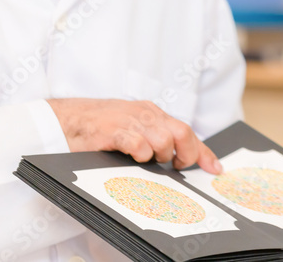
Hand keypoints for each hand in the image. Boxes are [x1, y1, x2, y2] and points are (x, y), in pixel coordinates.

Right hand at [47, 98, 222, 173]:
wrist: (67, 119)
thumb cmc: (100, 128)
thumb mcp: (133, 129)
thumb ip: (154, 139)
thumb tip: (175, 160)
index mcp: (152, 113)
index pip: (186, 131)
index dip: (203, 152)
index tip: (215, 169)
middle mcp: (145, 114)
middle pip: (182, 132)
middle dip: (185, 154)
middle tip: (175, 166)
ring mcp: (130, 121)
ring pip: (164, 139)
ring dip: (159, 155)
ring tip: (145, 159)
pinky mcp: (113, 131)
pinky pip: (138, 143)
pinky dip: (141, 153)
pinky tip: (132, 156)